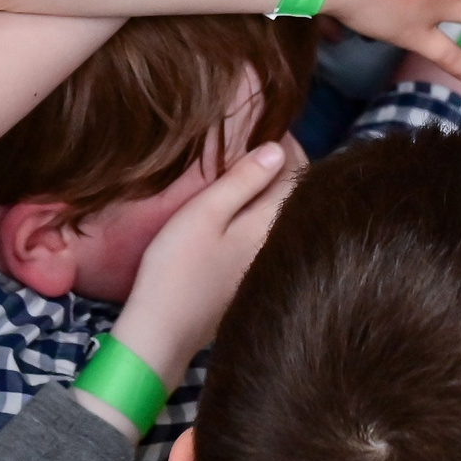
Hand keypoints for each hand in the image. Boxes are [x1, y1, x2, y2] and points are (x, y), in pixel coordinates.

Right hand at [104, 139, 302, 381]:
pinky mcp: (250, 282)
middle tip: (261, 142)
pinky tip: (241, 209)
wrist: (161, 333)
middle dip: (284, 167)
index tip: (270, 127)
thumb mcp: (205, 214)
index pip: (298, 177)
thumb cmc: (178, 268)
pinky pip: (266, 236)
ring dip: (272, 191)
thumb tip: (278, 149)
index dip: (289, 147)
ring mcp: (265, 268)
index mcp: (271, 227)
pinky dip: (261, 215)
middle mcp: (277, 247)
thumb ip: (242, 180)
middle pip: (293, 197)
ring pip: (280, 218)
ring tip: (251, 168)